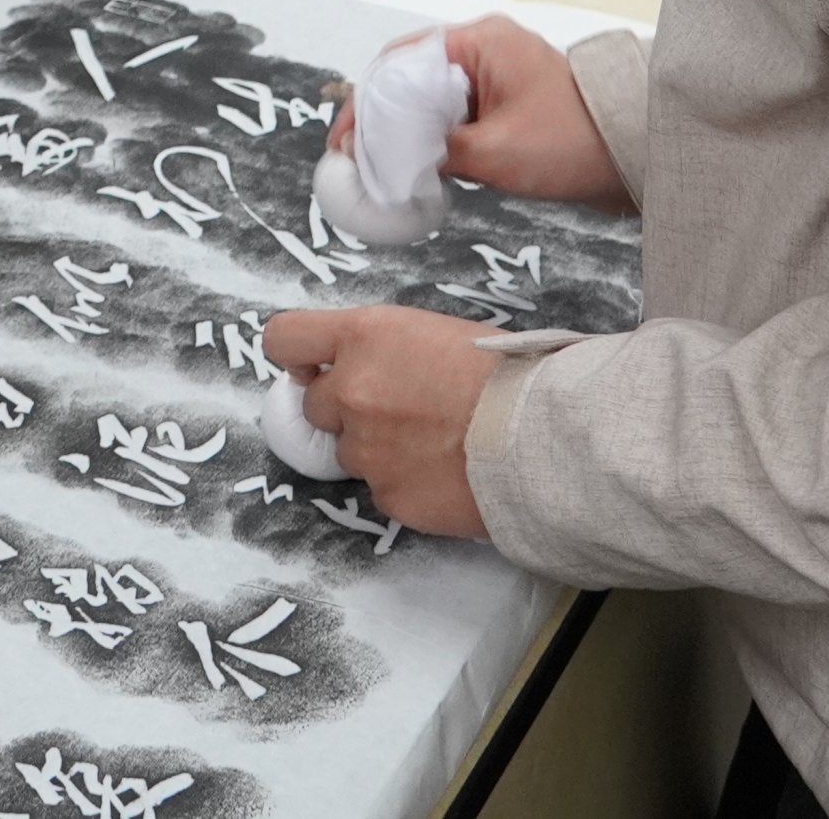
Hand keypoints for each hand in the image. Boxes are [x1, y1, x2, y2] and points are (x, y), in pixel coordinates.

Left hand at [261, 306, 497, 536]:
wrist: (545, 435)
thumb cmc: (508, 371)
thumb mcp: (439, 332)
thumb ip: (387, 348)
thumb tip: (370, 365)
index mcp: (364, 338)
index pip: (283, 339)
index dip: (296, 355)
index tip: (312, 366)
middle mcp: (352, 392)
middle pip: (315, 405)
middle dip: (346, 409)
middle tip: (399, 410)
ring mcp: (366, 450)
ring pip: (349, 452)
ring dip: (378, 448)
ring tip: (434, 443)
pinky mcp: (388, 497)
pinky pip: (382, 489)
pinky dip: (406, 483)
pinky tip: (446, 473)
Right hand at [333, 16, 627, 209]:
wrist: (635, 153)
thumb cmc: (572, 143)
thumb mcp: (494, 153)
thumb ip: (435, 152)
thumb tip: (389, 162)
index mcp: (479, 41)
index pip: (400, 63)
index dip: (366, 104)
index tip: (344, 142)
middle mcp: (484, 46)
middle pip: (410, 77)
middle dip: (379, 118)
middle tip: (352, 157)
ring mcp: (495, 71)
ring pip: (431, 96)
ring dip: (405, 129)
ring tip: (377, 166)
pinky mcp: (505, 97)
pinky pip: (455, 110)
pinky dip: (432, 134)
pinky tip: (416, 165)